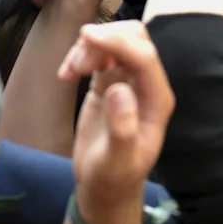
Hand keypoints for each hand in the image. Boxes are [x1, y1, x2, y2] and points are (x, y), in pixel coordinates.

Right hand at [58, 22, 174, 223]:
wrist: (103, 186)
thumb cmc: (114, 177)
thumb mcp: (118, 161)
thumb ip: (122, 128)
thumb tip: (120, 90)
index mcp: (157, 100)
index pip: (143, 56)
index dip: (117, 41)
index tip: (86, 37)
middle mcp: (147, 85)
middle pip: (134, 38)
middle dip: (104, 39)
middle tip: (77, 63)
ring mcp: (128, 80)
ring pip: (115, 40)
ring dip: (89, 47)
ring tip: (69, 72)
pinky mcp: (110, 81)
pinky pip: (99, 53)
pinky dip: (81, 54)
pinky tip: (66, 75)